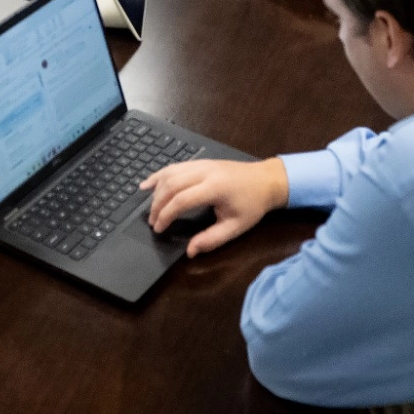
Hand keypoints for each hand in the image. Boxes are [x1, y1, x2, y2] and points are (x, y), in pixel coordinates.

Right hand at [141, 157, 289, 257]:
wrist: (266, 180)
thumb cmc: (252, 205)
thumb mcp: (236, 227)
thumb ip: (212, 239)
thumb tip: (190, 251)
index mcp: (214, 188)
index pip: (181, 200)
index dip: (166, 215)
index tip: (159, 229)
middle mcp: (204, 172)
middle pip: (171, 185)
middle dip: (157, 205)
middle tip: (153, 222)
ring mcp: (201, 163)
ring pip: (169, 173)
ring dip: (156, 191)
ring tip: (151, 209)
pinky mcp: (199, 162)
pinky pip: (174, 166)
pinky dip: (159, 175)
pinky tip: (147, 184)